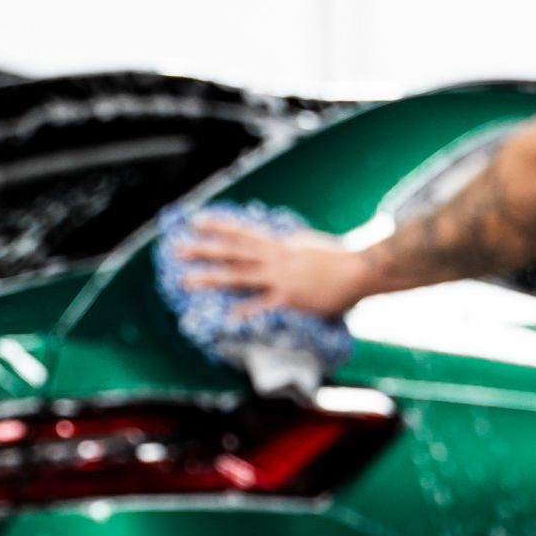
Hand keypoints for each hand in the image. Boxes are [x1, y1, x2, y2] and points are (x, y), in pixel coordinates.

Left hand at [173, 212, 369, 320]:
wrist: (359, 270)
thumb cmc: (339, 260)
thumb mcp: (309, 244)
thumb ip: (290, 245)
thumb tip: (281, 242)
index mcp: (279, 243)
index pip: (242, 231)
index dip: (218, 225)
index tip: (196, 221)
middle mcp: (275, 257)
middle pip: (231, 250)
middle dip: (202, 249)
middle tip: (177, 249)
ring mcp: (280, 277)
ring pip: (238, 274)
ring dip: (210, 277)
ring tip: (186, 280)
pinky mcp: (289, 298)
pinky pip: (261, 305)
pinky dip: (243, 309)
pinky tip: (225, 314)